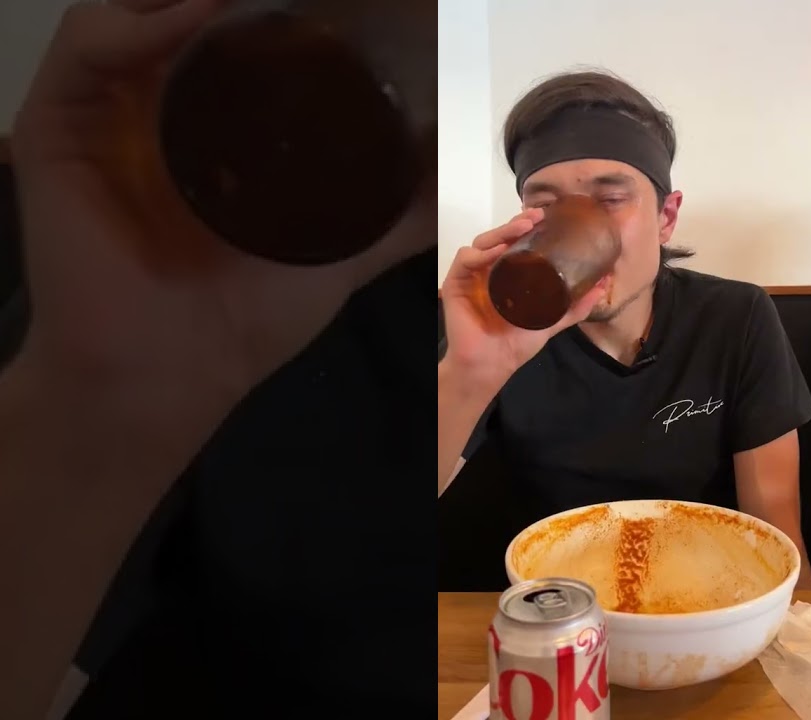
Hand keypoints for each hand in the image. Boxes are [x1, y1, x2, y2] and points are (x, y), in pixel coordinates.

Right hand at [11, 0, 432, 424]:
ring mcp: (105, 115)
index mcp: (212, 129)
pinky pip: (86, 47)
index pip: (236, 41)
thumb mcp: (340, 251)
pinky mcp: (56, 130)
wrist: (172, 374)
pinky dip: (136, 24)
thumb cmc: (247, 319)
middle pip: (187, 21)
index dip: (273, 15)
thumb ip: (394, 213)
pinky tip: (195, 17)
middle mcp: (156, 110)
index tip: (329, 4)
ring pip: (136, 18)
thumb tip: (449, 168)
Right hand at [439, 209, 606, 389]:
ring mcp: (472, 276)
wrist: (494, 364)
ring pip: (483, 242)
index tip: (547, 217)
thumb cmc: (517, 343)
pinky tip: (497, 251)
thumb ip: (575, 306)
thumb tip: (603, 286)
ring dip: (502, 231)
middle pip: (500, 237)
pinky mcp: (455, 284)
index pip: (516, 241)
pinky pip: (465, 259)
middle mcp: (490, 269)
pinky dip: (480, 253)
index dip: (528, 226)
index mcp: (509, 273)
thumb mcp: (552, 320)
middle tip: (537, 216)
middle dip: (517, 223)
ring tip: (523, 227)